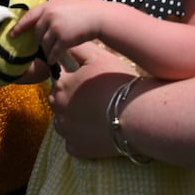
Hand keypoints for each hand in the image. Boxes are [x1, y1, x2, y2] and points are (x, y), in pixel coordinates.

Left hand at [14, 0, 114, 68]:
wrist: (99, 16)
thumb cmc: (84, 10)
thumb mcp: (64, 5)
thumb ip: (52, 12)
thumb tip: (42, 22)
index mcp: (49, 6)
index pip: (29, 16)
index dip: (19, 26)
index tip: (12, 34)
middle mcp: (49, 16)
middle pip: (37, 34)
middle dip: (39, 41)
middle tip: (43, 46)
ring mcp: (56, 28)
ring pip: (44, 44)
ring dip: (47, 51)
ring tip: (51, 54)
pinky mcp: (63, 39)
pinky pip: (53, 52)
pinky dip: (53, 57)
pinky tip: (54, 60)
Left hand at [49, 42, 133, 159]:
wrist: (136, 115)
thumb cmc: (118, 83)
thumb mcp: (99, 57)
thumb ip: (79, 49)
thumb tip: (66, 46)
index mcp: (61, 86)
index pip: (59, 80)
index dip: (73, 79)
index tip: (90, 82)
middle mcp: (58, 110)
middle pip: (59, 102)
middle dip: (71, 99)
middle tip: (94, 98)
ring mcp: (66, 131)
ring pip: (63, 123)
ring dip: (74, 118)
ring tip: (95, 114)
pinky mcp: (77, 148)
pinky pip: (73, 142)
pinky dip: (81, 137)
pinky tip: (96, 131)